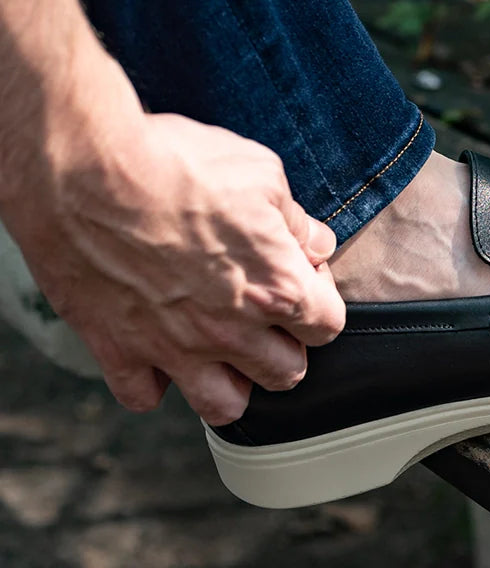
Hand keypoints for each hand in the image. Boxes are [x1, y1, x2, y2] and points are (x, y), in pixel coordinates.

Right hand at [9, 111, 345, 424]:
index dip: (320, 299)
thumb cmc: (177, 162)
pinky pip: (144, 396)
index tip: (300, 275)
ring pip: (223, 405)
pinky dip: (154, 381)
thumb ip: (297, 221)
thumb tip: (317, 244)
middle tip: (264, 310)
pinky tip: (158, 347)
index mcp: (275, 287)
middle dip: (285, 344)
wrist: (83, 169)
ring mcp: (173, 348)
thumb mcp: (260, 173)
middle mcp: (231, 331)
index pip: (328, 325)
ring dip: (231, 380)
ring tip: (222, 345)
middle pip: (286, 373)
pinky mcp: (118, 350)